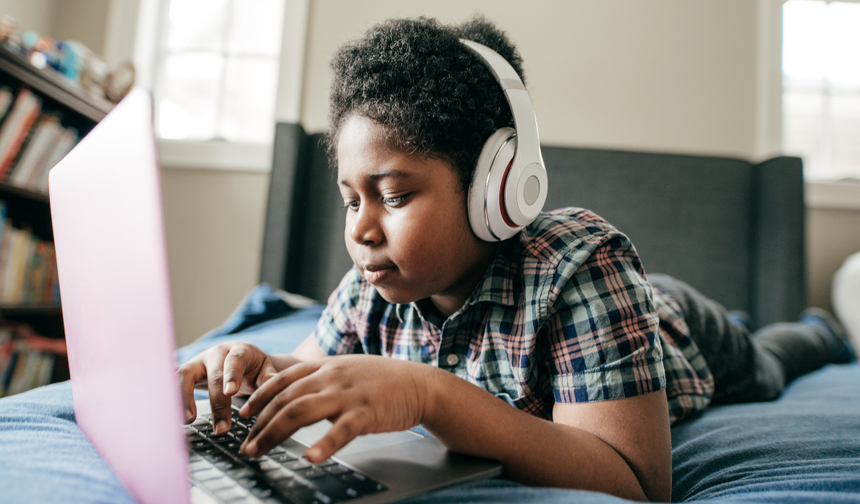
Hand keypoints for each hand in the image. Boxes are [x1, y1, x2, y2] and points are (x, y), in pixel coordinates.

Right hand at [177, 342, 277, 434]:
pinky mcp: (185, 374)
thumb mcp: (266, 369)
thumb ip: (268, 376)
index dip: (231, 376)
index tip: (230, 392)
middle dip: (216, 403)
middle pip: (212, 376)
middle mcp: (214, 354)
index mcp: (238, 351)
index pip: (234, 361)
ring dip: (183, 398)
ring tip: (187, 421)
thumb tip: (271, 383)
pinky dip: (168, 396)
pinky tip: (165, 413)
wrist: (241, 359)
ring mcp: (197, 363)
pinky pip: (172, 383)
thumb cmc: (254, 367)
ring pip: (184, 375)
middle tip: (221, 429)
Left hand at [239, 354, 431, 462]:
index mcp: (326, 366)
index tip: (243, 414)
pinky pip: (341, 430)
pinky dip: (323, 444)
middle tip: (245, 445)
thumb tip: (296, 396)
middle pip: (285, 399)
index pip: (282, 379)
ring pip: (301, 411)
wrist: (420, 383)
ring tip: (259, 451)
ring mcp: (348, 393)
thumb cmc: (383, 382)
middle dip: (259, 423)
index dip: (259, 396)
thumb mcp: (348, 371)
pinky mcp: (366, 412)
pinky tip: (310, 457)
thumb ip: (322, 380)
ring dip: (274, 433)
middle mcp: (332, 376)